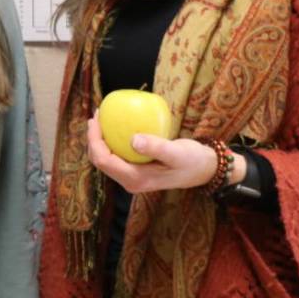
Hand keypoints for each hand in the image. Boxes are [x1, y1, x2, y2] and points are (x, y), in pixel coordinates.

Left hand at [86, 114, 236, 193]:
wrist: (205, 170)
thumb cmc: (193, 161)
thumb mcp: (176, 153)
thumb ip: (155, 147)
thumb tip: (133, 139)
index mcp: (135, 179)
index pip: (103, 160)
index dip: (94, 139)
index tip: (95, 118)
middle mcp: (130, 181)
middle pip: (100, 161)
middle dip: (93, 139)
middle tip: (97, 115)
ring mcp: (132, 178)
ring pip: (106, 160)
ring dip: (100, 141)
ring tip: (102, 119)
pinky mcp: (137, 171)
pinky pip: (117, 156)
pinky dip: (112, 142)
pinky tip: (116, 127)